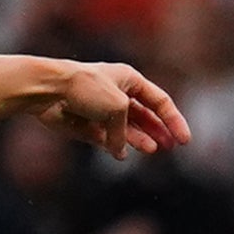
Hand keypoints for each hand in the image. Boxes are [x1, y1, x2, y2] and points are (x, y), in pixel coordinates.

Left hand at [37, 58, 189, 158]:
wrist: (48, 91)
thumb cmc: (85, 88)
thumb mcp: (117, 107)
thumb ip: (125, 131)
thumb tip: (120, 150)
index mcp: (129, 79)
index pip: (160, 101)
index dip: (174, 120)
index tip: (185, 140)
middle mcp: (117, 94)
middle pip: (145, 116)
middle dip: (158, 131)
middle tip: (171, 147)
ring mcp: (102, 110)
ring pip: (127, 129)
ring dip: (140, 139)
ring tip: (152, 150)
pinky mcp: (87, 125)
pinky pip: (106, 139)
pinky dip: (115, 147)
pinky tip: (122, 154)